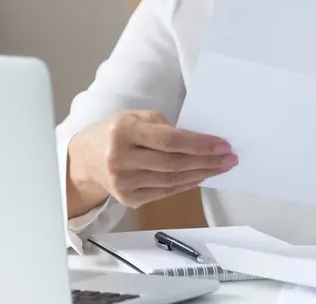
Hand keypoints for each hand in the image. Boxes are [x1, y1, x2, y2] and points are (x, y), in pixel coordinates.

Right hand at [66, 110, 236, 214]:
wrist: (85, 159)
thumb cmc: (115, 132)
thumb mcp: (136, 117)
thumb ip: (165, 126)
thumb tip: (199, 141)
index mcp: (124, 132)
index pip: (169, 140)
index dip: (199, 144)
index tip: (222, 145)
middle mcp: (121, 159)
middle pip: (173, 163)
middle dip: (206, 161)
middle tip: (229, 158)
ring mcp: (123, 183)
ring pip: (172, 181)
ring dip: (201, 174)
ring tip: (221, 167)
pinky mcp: (128, 199)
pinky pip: (165, 192)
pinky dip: (187, 184)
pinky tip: (201, 176)